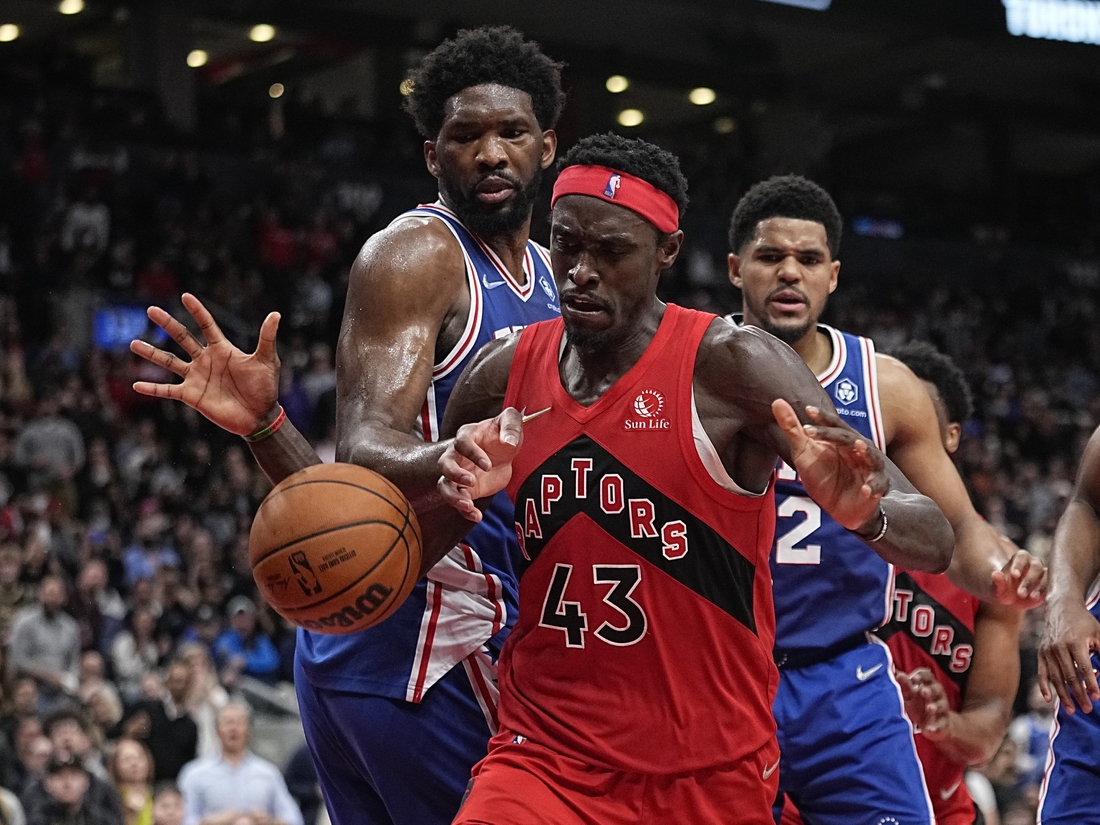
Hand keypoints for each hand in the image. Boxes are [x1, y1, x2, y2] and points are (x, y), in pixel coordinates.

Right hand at [130, 293, 280, 436]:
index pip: (206, 325)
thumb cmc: (265, 388)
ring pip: (169, 362)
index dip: (197, 311)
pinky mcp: (191, 395)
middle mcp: (205, 360)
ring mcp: (196, 377)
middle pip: (182, 338)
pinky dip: (153, 388)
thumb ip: (267, 338)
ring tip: (133, 343)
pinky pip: (168, 390)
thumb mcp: (267, 360)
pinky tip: (136, 384)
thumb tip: (276, 314)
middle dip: (167, 324)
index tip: (185, 296)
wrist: (260, 416)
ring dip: (152, 353)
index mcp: (222, 349)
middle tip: (150, 310)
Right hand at [438, 407, 523, 521]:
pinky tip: (477, 516)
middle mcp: (457, 455)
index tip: (488, 465)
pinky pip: (459, 502)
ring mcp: (458, 474)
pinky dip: (465, 512)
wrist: (504, 453)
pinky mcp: (465, 490)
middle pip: (444, 464)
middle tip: (471, 482)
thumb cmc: (503, 433)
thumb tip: (508, 442)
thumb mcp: (511, 421)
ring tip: (468, 506)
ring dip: (453, 497)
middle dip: (455, 474)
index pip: (462, 442)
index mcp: (467, 435)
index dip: (472, 453)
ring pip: (444, 486)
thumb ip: (511, 425)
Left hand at [772, 399, 885, 530]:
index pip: (834, 424)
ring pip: (871, 457)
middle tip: (812, 432)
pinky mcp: (876, 487)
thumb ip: (793, 428)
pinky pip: (877, 485)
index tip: (807, 410)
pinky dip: (872, 486)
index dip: (822, 417)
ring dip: (865, 452)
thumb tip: (777, 401)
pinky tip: (865, 489)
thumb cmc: (823, 475)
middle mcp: (860, 449)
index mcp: (843, 439)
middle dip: (832, 434)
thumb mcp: (804, 452)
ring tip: (858, 447)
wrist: (838, 506)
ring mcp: (870, 468)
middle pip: (848, 437)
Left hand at [898, 668, 949, 737]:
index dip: (922, 676)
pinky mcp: (943, 724)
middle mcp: (937, 695)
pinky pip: (942, 725)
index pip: (928, 677)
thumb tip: (898, 674)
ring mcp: (942, 709)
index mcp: (929, 685)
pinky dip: (936, 727)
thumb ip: (905, 685)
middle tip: (923, 691)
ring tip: (929, 708)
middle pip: (936, 689)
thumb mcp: (910, 695)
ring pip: (942, 706)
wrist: (933, 725)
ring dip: (935, 706)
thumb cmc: (918, 705)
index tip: (913, 678)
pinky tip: (930, 728)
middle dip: (930, 690)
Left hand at [991, 543, 1046, 607]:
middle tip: (1020, 593)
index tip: (1014, 575)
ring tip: (1031, 597)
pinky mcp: (1050, 584)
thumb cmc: (1004, 590)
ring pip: (1046, 575)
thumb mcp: (998, 588)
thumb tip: (995, 574)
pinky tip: (1039, 599)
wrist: (1014, 600)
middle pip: (1035, 566)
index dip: (1019, 564)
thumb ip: (997, 581)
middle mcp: (1034, 563)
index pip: (1021, 556)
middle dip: (1029, 579)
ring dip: (1039, 586)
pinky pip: (1052, 585)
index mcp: (1020, 559)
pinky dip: (1046, 591)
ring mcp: (1044, 573)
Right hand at [1038, 600, 1099, 712]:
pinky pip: (1041, 672)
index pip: (1084, 669)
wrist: (1060, 606)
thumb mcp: (1099, 633)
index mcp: (1075, 643)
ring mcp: (1048, 651)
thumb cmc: (1084, 622)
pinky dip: (1044, 686)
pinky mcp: (1041, 652)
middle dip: (1079, 695)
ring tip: (1072, 710)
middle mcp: (1059, 648)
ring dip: (1064, 695)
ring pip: (1056, 677)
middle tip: (1088, 709)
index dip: (1091, 685)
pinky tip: (1050, 699)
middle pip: (1069, 676)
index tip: (1097, 698)